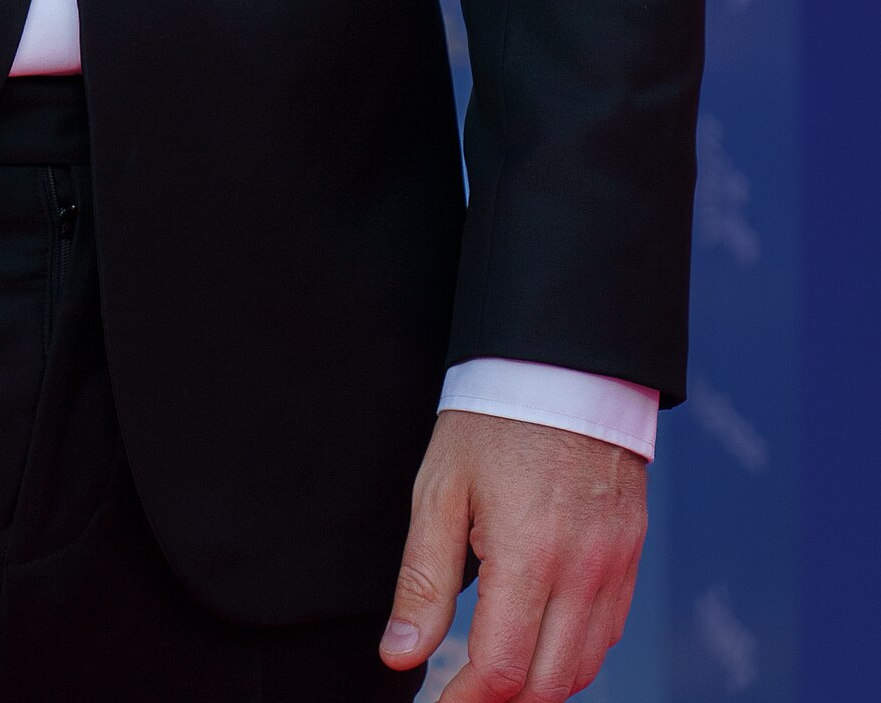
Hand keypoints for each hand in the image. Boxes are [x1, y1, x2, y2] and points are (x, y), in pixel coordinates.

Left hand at [381, 411, 646, 696]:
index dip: (464, 702)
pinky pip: (609, 631)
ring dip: (541, 684)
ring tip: (496, 674)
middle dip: (501, 701)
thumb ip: (422, 580)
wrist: (562, 363)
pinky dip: (575, 654)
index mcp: (528, 554)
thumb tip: (401, 655)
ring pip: (584, 666)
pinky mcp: (631, 553)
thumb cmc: (493, 418)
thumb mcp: (440, 489)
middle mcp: (582, 569)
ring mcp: (615, 564)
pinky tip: (542, 640)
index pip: (500, 669)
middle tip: (462, 693)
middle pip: (547, 683)